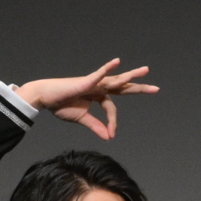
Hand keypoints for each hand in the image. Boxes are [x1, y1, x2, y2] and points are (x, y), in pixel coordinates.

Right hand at [17, 59, 160, 138]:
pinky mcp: (85, 81)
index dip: (113, 122)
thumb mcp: (82, 119)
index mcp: (97, 95)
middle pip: (122, 87)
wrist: (45, 98)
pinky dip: (107, 68)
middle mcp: (98, 87)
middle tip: (156, 89)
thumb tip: (109, 137)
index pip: (111, 109)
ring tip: (145, 71)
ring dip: (130, 75)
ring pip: (115, 79)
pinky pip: (98, 74)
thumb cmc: (61, 105)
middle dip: (138, 88)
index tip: (110, 134)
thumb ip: (96, 126)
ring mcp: (93, 82)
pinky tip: (117, 62)